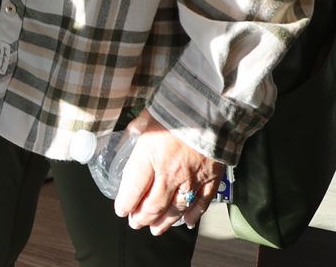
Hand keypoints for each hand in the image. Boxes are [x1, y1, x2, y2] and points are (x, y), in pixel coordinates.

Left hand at [111, 114, 225, 235]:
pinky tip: (186, 222)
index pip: (133, 189)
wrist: (214, 105)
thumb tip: (128, 136)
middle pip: (153, 205)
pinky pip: (202, 203)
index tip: (121, 210)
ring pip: (176, 209)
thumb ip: (136, 129)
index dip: (125, 204)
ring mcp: (192, 179)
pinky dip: (194, 215)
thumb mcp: (148, 115)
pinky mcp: (211, 178)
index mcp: (150, 156)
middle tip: (135, 223)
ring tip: (155, 230)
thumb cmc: (178, 107)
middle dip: (142, 217)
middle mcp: (170, 173)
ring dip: (164, 222)